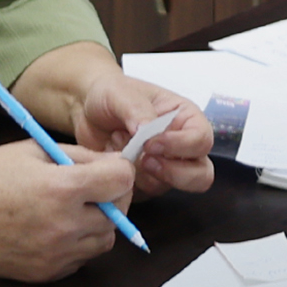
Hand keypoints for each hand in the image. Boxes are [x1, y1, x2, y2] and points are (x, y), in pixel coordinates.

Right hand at [0, 140, 130, 281]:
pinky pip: (81, 260)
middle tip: (93, 188)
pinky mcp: (46, 274)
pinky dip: (78, 244)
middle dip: (112, 198)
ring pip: (104, 241)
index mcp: (61, 189)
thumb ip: (78, 156)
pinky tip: (56, 228)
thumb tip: (113, 163)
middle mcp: (63, 226)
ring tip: (72, 208)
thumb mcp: (33, 150)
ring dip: (99, 223)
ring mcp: (55, 255)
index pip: (121, 182)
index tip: (110, 169)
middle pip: (119, 215)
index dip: (119, 171)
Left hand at [68, 70, 217, 198]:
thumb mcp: (120, 93)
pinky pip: (145, 194)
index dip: (180, 146)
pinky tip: (114, 161)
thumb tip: (147, 130)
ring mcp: (164, 167)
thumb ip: (136, 109)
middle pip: (201, 174)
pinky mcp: (145, 183)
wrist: (85, 110)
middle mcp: (180, 145)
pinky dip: (129, 184)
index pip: (201, 139)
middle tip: (145, 161)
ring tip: (122, 152)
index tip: (151, 143)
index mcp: (184, 118)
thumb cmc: (110, 94)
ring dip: (145, 175)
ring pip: (172, 187)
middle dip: (175, 173)